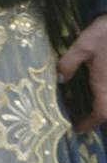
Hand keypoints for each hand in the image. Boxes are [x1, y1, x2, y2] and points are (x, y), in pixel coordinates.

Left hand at [58, 15, 106, 131]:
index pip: (100, 114)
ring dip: (104, 108)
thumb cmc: (104, 34)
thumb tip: (61, 81)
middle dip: (99, 118)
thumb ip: (68, 64)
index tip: (77, 128)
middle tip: (84, 120)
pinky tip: (100, 92)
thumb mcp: (81, 46)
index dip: (89, 123)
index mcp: (105, 86)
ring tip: (92, 109)